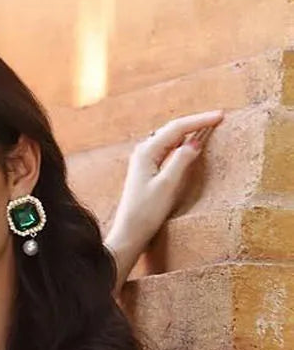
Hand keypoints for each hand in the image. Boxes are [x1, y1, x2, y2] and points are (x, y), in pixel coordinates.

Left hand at [106, 110, 222, 280]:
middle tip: (218, 118)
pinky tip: (190, 144)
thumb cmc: (145, 213)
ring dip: (189, 131)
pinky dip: (181, 144)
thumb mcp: (167, 186)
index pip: (177, 128)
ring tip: (208, 126)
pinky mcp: (146, 171)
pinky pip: (167, 150)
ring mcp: (144, 161)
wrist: (129, 234)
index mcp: (147, 151)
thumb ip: (181, 160)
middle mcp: (143, 152)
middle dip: (195, 122)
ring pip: (170, 139)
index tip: (221, 115)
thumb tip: (195, 142)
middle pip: (173, 129)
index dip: (200, 120)